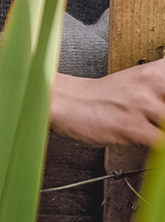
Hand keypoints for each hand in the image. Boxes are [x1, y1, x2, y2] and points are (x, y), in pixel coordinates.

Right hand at [50, 66, 164, 146]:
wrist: (66, 102)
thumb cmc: (104, 96)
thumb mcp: (142, 81)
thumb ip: (163, 89)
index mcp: (159, 70)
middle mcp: (153, 83)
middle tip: (164, 121)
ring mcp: (143, 105)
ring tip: (157, 129)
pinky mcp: (133, 127)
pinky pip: (164, 143)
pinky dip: (163, 151)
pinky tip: (156, 145)